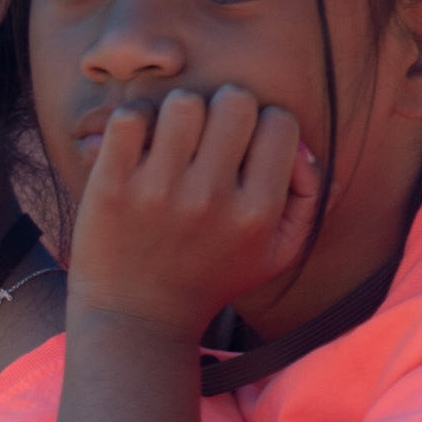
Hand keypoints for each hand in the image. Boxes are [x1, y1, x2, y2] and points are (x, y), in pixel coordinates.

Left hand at [67, 86, 319, 338]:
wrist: (137, 321)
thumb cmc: (210, 278)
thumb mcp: (275, 255)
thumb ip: (307, 200)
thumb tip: (304, 148)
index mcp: (257, 214)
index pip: (280, 122)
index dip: (264, 125)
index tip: (244, 148)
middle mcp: (212, 199)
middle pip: (234, 101)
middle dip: (223, 109)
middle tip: (207, 138)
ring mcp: (159, 191)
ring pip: (183, 103)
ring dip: (178, 112)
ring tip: (171, 139)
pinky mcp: (113, 186)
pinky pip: (130, 117)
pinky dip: (134, 118)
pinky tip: (137, 142)